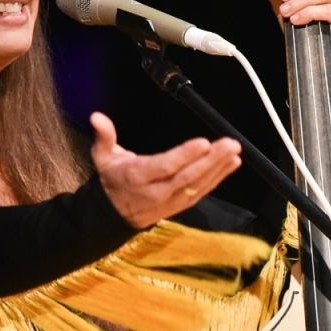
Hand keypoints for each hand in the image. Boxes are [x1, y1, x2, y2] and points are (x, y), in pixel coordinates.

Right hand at [89, 111, 241, 228]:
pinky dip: (218, 178)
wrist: (113, 213)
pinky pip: (201, 192)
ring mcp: (170, 201)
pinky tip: (231, 165)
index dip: (184, 156)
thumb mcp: (102, 157)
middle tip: (229, 144)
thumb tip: (96, 117)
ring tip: (234, 153)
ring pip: (197, 186)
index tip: (203, 143)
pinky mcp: (180, 205)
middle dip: (211, 160)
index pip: (165, 166)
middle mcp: (156, 192)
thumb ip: (103, 136)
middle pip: (187, 176)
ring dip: (219, 169)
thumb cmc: (112, 178)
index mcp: (137, 177)